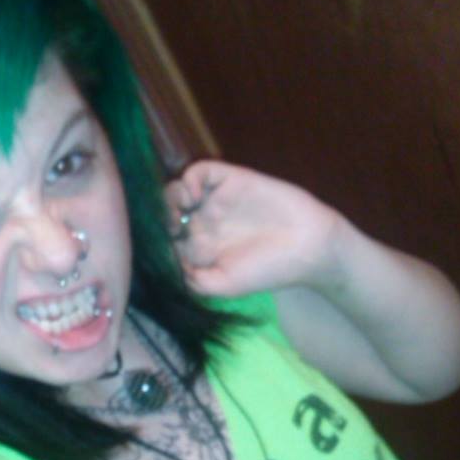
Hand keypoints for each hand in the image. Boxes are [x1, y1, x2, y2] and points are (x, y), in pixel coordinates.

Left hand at [165, 160, 344, 297]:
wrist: (307, 247)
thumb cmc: (267, 271)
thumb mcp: (223, 286)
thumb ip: (191, 280)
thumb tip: (163, 266)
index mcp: (199, 251)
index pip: (164, 241)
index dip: (154, 241)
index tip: (152, 248)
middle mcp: (203, 223)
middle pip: (166, 213)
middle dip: (157, 218)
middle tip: (163, 226)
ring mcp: (215, 201)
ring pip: (177, 190)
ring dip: (169, 198)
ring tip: (177, 211)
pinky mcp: (230, 180)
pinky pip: (200, 172)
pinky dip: (188, 179)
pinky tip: (192, 196)